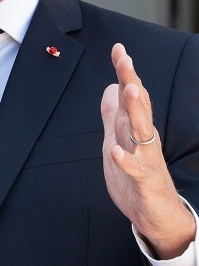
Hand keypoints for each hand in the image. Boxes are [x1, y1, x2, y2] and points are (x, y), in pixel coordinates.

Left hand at [101, 43, 194, 257]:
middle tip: (126, 61)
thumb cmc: (137, 177)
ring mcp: (147, 161)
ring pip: (143, 133)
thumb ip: (113, 115)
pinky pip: (137, 170)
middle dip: (132, 83)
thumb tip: (109, 89)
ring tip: (128, 91)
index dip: (125, 73)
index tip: (119, 49)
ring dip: (136, 112)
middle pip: (139, 107)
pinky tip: (115, 152)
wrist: (157, 216)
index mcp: (135, 130)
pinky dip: (126, 161)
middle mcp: (144, 140)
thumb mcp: (118, 141)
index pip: (132, 96)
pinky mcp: (146, 183)